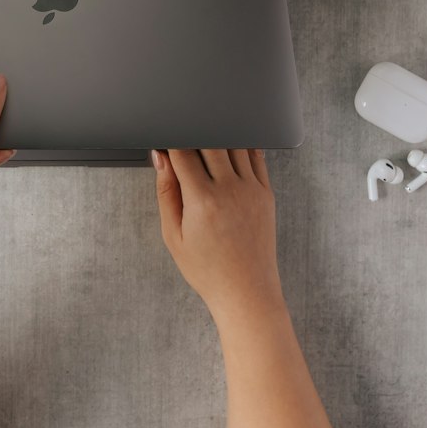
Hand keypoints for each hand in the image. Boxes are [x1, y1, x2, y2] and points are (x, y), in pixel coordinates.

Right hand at [152, 148, 284, 328]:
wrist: (246, 291)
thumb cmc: (207, 269)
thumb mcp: (173, 234)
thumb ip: (166, 191)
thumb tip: (160, 158)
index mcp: (203, 201)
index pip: (183, 152)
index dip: (171, 141)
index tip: (165, 142)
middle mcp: (230, 190)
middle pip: (210, 140)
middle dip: (193, 135)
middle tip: (184, 143)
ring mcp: (252, 190)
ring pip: (234, 143)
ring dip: (217, 138)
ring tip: (204, 148)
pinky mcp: (266, 193)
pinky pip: (255, 156)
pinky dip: (240, 146)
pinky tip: (228, 151)